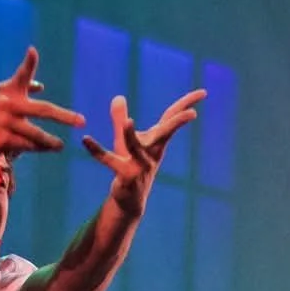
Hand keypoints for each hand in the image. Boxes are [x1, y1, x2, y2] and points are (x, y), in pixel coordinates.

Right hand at [0, 47, 84, 155]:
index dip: (28, 62)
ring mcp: (4, 123)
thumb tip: (40, 86)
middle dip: (64, 117)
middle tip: (82, 121)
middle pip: (42, 110)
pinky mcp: (2, 140)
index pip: (22, 74)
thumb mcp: (6, 94)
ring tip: (60, 145)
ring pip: (36, 134)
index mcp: (11, 89)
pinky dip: (39, 148)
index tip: (32, 50)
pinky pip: (27, 146)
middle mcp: (8, 104)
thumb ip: (24, 88)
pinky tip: (47, 149)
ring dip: (50, 142)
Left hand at [82, 89, 205, 215]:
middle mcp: (152, 151)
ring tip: (127, 122)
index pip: (172, 118)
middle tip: (193, 114)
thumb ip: (119, 118)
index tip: (204, 92)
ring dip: (131, 136)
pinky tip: (85, 140)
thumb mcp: (125, 140)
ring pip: (136, 148)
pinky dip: (97, 151)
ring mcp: (140, 165)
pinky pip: (109, 161)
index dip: (187, 104)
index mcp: (156, 141)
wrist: (131, 198)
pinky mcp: (125, 175)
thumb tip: (118, 97)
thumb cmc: (132, 166)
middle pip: (166, 133)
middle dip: (178, 123)